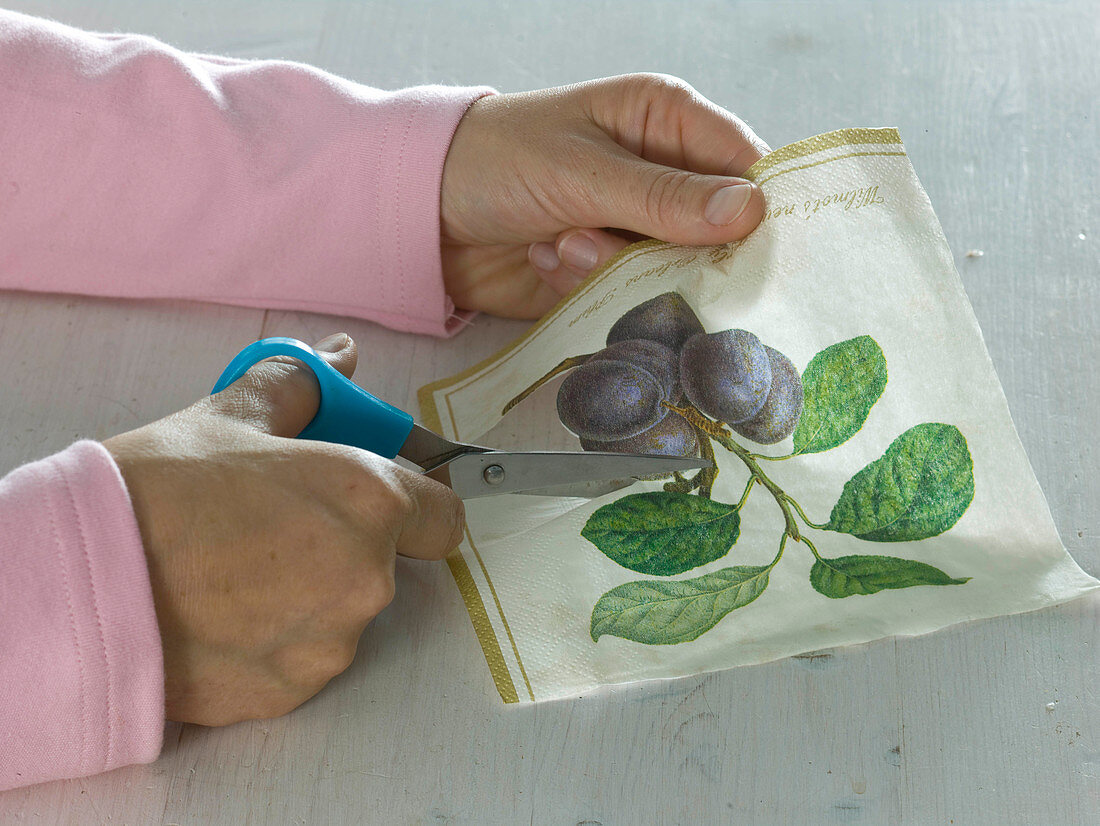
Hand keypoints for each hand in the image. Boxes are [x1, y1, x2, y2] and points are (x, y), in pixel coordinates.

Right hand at [103, 334, 463, 725]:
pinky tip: (221, 620)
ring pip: (341, 618)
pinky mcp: (290, 693)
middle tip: (275, 532)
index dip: (417, 509)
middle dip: (344, 550)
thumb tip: (340, 356)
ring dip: (308, 600)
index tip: (381, 508)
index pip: (443, 517)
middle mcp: (367, 577)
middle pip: (384, 567)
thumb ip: (302, 386)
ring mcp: (331, 643)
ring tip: (236, 577)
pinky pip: (300, 663)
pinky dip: (273, 645)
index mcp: (369, 499)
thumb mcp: (233, 417)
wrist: (83, 577)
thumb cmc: (161, 488)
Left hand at [440, 73, 768, 317]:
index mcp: (666, 122)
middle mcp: (660, 178)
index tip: (751, 252)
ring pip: (672, 275)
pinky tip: (546, 257)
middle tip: (602, 240)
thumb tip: (748, 211)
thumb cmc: (496, 159)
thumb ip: (662, 197)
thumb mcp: (580, 169)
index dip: (756, 210)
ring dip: (613, 270)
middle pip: (717, 234)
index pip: (745, 165)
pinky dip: (586, 289)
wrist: (422, 214)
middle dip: (670, 252)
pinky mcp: (607, 276)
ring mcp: (634, 232)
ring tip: (559, 242)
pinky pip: (628, 300)